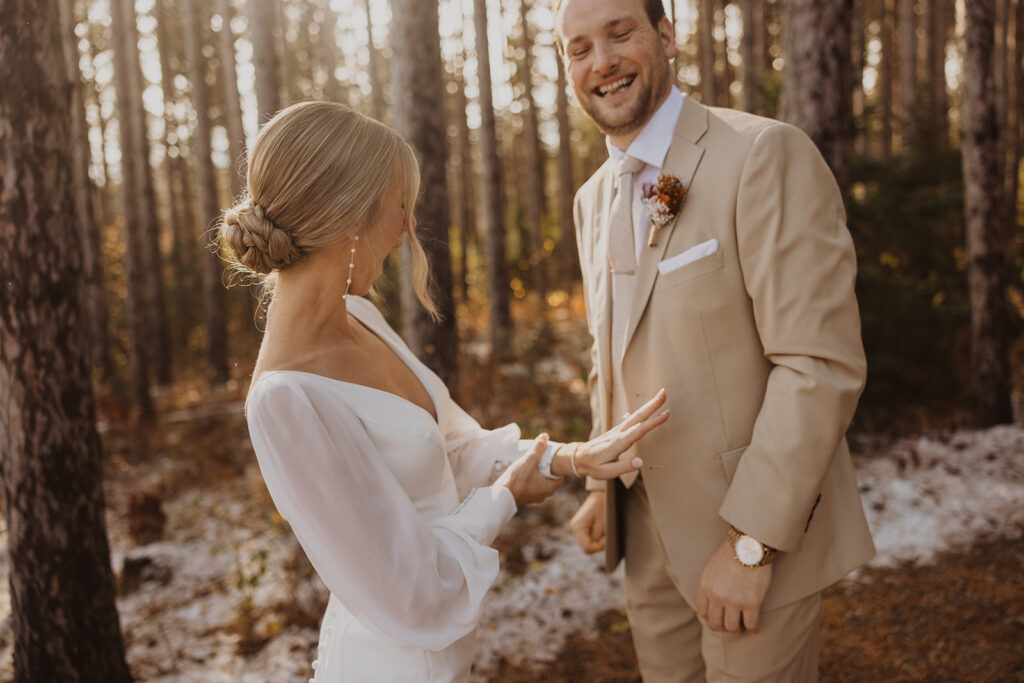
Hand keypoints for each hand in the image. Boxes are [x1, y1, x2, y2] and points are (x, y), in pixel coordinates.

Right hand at [495, 434, 564, 504]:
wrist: (501, 493)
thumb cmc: (517, 478)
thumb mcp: (529, 459)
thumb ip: (538, 447)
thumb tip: (545, 436)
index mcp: (549, 488)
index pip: (560, 477)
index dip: (558, 467)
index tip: (553, 459)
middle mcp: (544, 495)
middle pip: (550, 480)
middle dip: (548, 470)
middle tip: (544, 460)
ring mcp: (534, 498)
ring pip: (541, 484)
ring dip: (539, 476)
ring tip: (534, 465)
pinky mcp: (525, 498)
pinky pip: (533, 487)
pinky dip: (532, 480)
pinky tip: (526, 473)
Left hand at [554, 389, 668, 479]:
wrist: (578, 457)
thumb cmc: (593, 466)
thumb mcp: (607, 472)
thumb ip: (624, 467)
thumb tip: (640, 462)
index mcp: (617, 443)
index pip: (638, 431)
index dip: (652, 422)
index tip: (665, 414)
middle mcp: (618, 433)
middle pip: (637, 417)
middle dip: (652, 405)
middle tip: (664, 393)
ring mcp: (617, 430)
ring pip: (635, 416)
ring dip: (648, 406)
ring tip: (660, 398)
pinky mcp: (616, 431)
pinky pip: (630, 419)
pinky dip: (639, 413)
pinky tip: (642, 411)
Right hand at [569, 490, 605, 553]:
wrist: (601, 493)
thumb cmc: (604, 505)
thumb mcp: (603, 522)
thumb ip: (599, 536)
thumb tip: (599, 547)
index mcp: (578, 527)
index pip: (587, 548)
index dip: (599, 547)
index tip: (607, 539)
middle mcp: (575, 529)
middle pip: (586, 548)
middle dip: (598, 546)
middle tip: (606, 537)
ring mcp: (577, 529)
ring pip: (587, 545)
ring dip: (597, 543)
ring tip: (605, 534)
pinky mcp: (581, 528)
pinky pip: (588, 539)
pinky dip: (595, 539)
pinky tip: (601, 531)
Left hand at [696, 538, 772, 634]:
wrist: (749, 546)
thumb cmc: (731, 554)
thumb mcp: (711, 569)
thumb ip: (709, 586)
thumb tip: (711, 603)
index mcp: (705, 587)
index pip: (703, 611)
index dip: (710, 617)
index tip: (718, 618)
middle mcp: (717, 596)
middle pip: (716, 622)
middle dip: (723, 626)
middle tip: (731, 625)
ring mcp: (734, 601)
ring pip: (732, 627)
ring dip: (737, 629)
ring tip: (741, 627)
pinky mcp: (752, 603)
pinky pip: (750, 624)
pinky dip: (753, 628)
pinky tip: (755, 627)